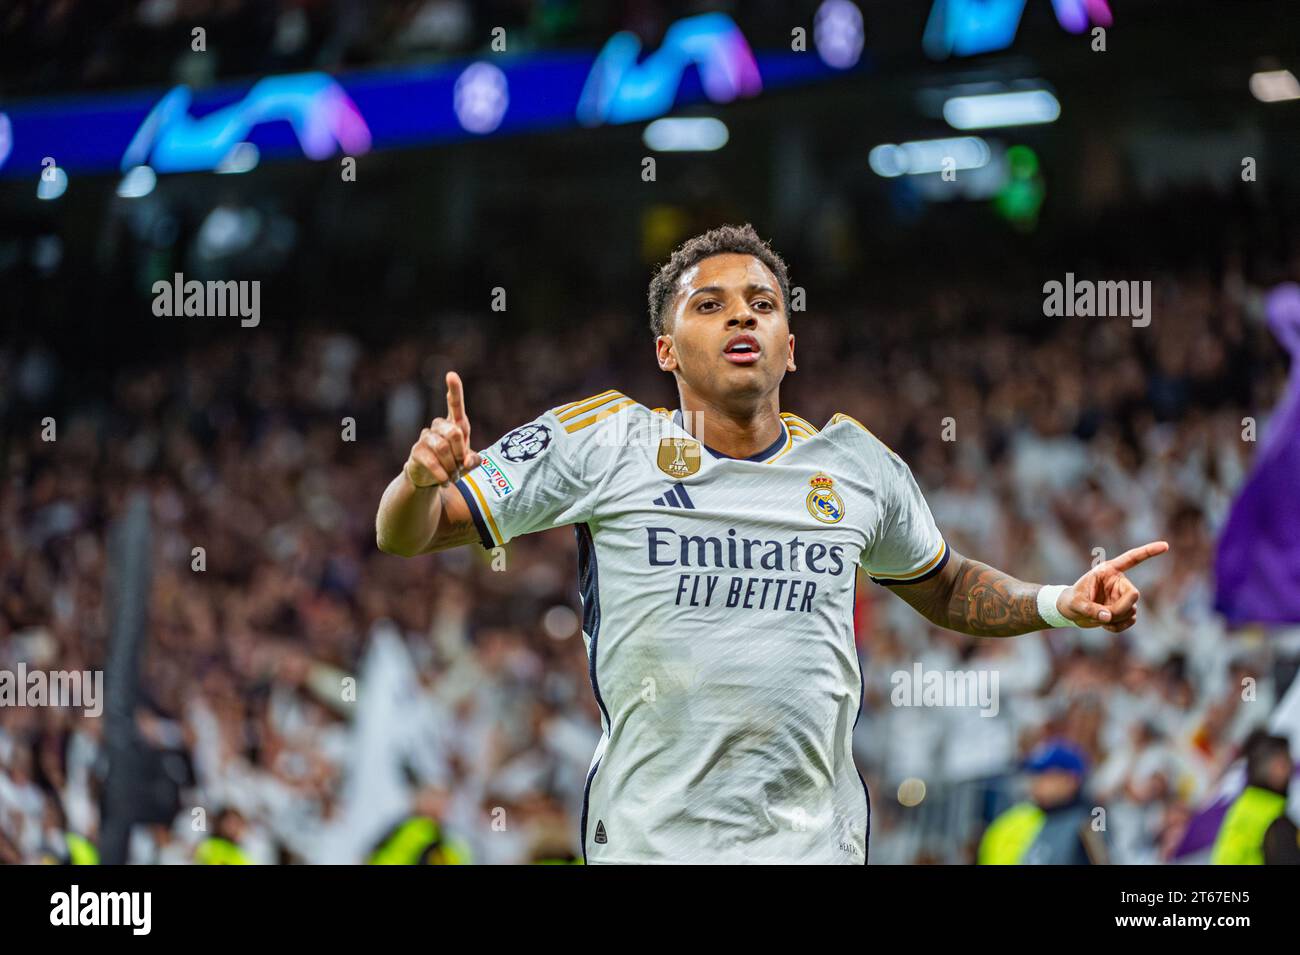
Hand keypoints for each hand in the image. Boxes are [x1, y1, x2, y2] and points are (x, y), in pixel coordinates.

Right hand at [404, 372, 481, 487]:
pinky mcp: (417, 450)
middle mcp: (440, 427)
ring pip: (442, 447)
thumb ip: (474, 460)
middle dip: (461, 451)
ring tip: (453, 475)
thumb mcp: (468, 463)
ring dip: (451, 465)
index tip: (451, 375)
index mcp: (456, 425)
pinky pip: (431, 460)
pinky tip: (445, 481)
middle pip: (454, 432)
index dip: (454, 390)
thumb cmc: (453, 465)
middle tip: (461, 466)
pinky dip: (441, 473)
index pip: (455, 404)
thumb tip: (469, 460)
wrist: (431, 479)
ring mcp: (426, 437)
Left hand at [1058, 541, 1169, 631]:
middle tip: (1105, 616)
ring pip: (1131, 610)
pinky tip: (1105, 626)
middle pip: (1134, 594)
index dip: (1148, 552)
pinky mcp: (1125, 610)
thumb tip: (1107, 617)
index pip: (1131, 559)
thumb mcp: (1074, 604)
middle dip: (1120, 608)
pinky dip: (1118, 626)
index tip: (1165, 545)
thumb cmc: (1071, 601)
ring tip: (1098, 619)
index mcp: (1108, 571)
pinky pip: (1130, 620)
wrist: (1071, 612)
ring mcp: (1123, 596)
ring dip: (1117, 619)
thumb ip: (1089, 609)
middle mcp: (1119, 582)